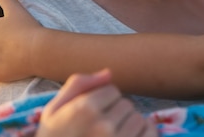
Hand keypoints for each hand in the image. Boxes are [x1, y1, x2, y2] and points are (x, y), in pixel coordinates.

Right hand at [37, 70, 157, 136]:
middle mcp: (104, 126)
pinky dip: (142, 135)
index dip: (102, 102)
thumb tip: (109, 73)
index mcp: (85, 109)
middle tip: (99, 131)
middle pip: (126, 104)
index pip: (111, 90)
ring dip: (128, 126)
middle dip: (115, 114)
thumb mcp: (53, 111)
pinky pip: (149, 132)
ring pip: (138, 119)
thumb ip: (79, 85)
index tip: (91, 117)